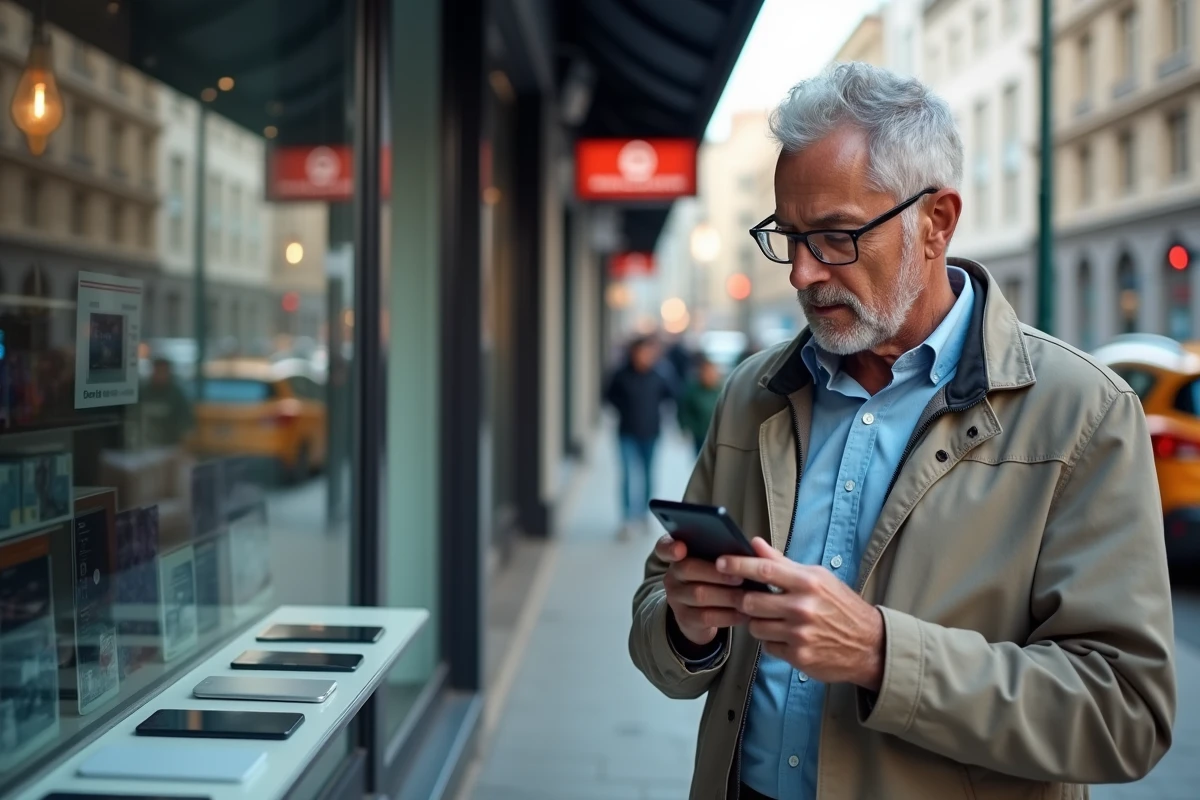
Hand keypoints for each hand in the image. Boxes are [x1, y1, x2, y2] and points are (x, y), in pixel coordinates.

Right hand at [657, 535, 748, 646]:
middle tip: (740, 577)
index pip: (664, 546)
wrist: (699, 614)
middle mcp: (672, 575)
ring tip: (747, 595)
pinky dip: (728, 615)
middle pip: (687, 569)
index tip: (681, 548)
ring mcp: (676, 598)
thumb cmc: (713, 580)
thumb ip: (726, 550)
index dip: (670, 547)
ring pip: (699, 595)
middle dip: (716, 573)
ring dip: (727, 595)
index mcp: (677, 555)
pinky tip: (744, 613)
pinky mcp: (685, 619)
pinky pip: (706, 617)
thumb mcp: (714, 563)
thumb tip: (754, 544)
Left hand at [716, 538, 884, 689]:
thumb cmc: (840, 606)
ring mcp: (800, 634)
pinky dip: (772, 641)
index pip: (764, 570)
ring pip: (755, 626)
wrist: (869, 644)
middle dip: (745, 601)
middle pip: (750, 602)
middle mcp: (803, 607)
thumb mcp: (817, 578)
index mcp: (807, 582)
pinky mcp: (799, 656)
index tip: (720, 562)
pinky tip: (787, 637)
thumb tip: (755, 543)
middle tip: (750, 600)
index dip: (737, 565)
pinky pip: (767, 646)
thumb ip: (782, 563)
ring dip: (758, 623)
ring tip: (775, 620)